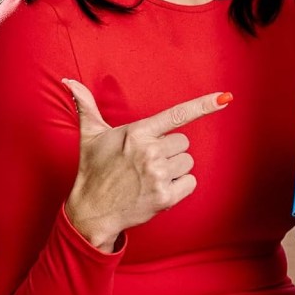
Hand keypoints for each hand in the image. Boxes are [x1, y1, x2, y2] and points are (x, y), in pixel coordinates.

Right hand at [62, 79, 231, 251]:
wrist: (90, 212)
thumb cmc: (94, 170)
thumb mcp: (91, 136)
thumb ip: (86, 106)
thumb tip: (69, 82)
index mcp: (137, 133)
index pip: (176, 115)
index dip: (203, 105)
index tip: (225, 98)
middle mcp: (149, 152)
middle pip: (183, 142)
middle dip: (169, 151)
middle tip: (144, 163)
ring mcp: (157, 175)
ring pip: (188, 162)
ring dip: (174, 170)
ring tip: (148, 177)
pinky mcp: (165, 197)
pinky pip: (190, 183)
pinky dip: (179, 188)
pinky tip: (157, 190)